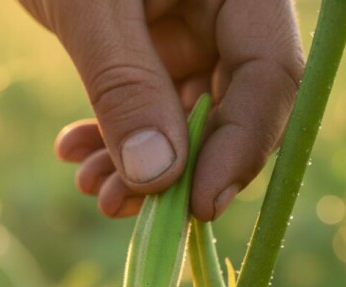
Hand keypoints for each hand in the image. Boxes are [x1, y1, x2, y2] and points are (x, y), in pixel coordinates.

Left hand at [20, 0, 303, 218]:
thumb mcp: (91, 7)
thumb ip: (125, 84)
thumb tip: (158, 178)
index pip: (271, 73)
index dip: (241, 147)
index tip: (197, 205)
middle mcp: (227, 15)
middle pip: (233, 108)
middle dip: (178, 168)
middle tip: (124, 207)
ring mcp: (192, 34)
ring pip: (185, 120)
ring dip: (138, 165)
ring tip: (90, 187)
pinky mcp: (154, 51)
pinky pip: (148, 108)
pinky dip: (114, 138)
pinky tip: (74, 153)